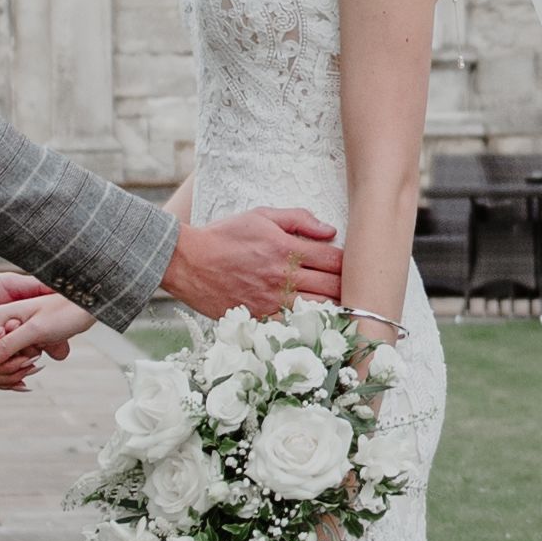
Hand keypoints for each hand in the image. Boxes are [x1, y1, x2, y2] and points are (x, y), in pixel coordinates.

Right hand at [0, 292, 90, 385]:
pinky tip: (50, 349)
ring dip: (28, 361)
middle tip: (40, 350)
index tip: (27, 359)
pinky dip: (34, 358)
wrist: (89, 303)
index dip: (1, 364)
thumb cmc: (64, 312)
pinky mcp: (26, 336)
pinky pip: (22, 356)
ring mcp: (14, 329)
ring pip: (10, 359)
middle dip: (17, 362)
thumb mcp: (33, 331)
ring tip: (47, 346)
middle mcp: (2, 321)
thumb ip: (4, 347)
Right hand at [159, 206, 342, 319]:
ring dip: (333, 306)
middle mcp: (283, 276)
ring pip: (319, 309)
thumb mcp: (261, 215)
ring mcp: (272, 300)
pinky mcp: (261, 317)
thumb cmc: (224, 235)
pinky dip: (309, 324)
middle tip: (352, 285)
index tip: (351, 264)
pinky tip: (317, 321)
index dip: (348, 262)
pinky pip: (295, 325)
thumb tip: (329, 230)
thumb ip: (298, 219)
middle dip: (346, 285)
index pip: (334, 258)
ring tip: (339, 303)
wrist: (189, 261)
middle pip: (332, 286)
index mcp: (286, 248)